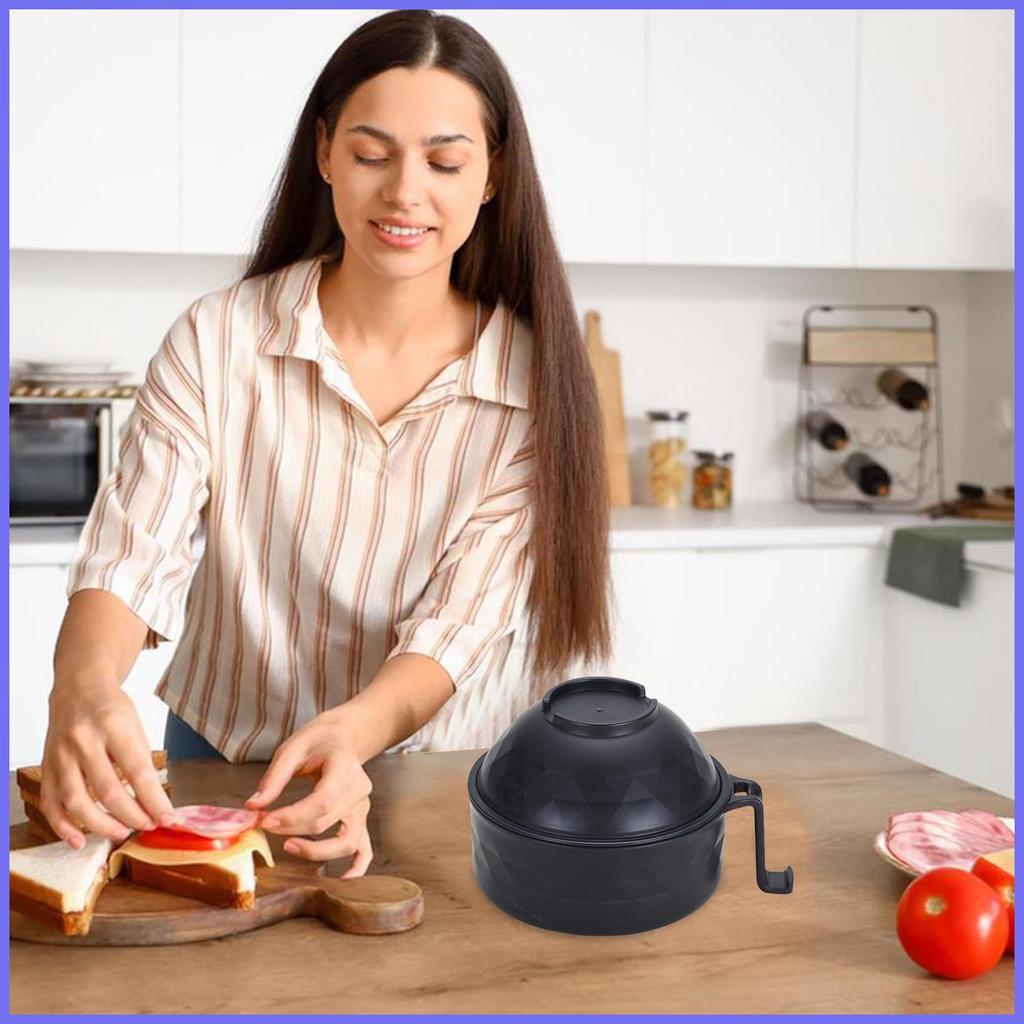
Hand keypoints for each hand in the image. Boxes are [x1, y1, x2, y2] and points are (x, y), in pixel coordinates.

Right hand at [40, 676, 172, 847]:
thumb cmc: (112, 708)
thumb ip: (141, 761)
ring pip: (76, 801)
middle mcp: (83, 740)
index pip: (138, 771)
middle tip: (148, 826)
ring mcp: (60, 754)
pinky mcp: (46, 766)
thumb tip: (153, 803)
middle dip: (131, 816)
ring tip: (121, 833)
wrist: (77, 688)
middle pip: (107, 790)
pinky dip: (62, 826)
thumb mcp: (135, 725)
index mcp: (113, 725)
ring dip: (100, 825)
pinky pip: (50, 802)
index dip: (154, 800)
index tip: (168, 819)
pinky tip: (78, 840)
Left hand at [245, 710, 372, 876]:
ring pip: (346, 841)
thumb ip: (274, 778)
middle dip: (292, 829)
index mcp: (345, 766)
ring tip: (289, 847)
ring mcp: (363, 807)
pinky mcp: (361, 820)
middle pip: (327, 821)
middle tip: (265, 825)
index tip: (265, 820)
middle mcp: (359, 790)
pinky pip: (364, 849)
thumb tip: (253, 807)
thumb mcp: (292, 748)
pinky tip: (342, 881)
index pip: (323, 801)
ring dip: (317, 852)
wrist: (344, 738)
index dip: (293, 816)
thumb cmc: (318, 741)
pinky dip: (356, 868)